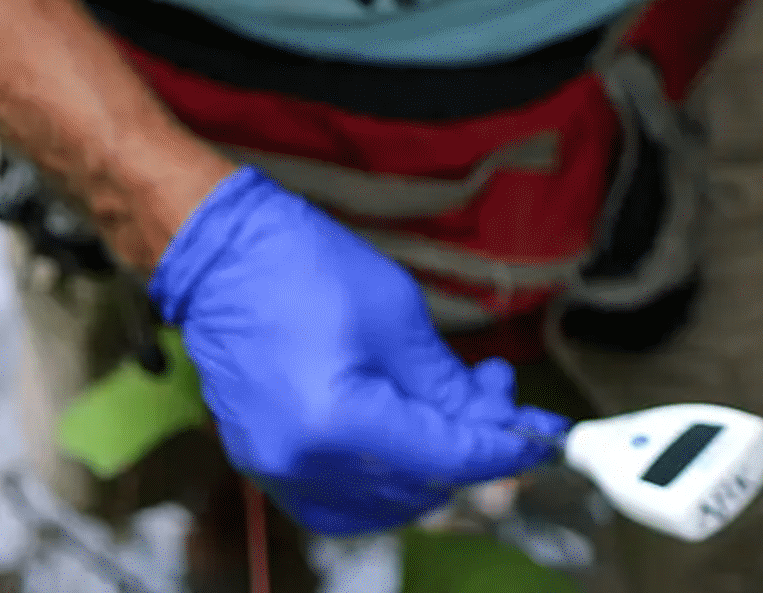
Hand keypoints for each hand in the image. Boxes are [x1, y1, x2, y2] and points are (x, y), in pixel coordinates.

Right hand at [151, 168, 566, 534]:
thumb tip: (498, 424)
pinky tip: (408, 438)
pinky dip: (386, 483)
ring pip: (384, 504)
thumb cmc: (304, 268)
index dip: (503, 448)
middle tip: (496, 396)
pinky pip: (341, 503)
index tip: (543, 433)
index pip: (446, 459)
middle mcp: (301, 462)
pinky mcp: (264, 465)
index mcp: (336, 422)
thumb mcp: (398, 317)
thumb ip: (449, 386)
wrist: (220, 257)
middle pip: (418, 487)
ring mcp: (275, 470)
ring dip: (432, 465)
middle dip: (471, 448)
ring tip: (452, 406)